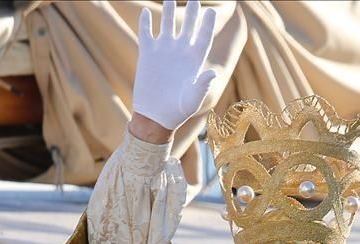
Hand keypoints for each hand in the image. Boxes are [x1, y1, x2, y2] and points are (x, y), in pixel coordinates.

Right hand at [131, 0, 216, 133]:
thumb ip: (202, 85)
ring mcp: (164, 52)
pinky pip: (147, 33)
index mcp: (195, 60)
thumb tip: (212, 74)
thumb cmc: (178, 112)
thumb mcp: (192, 99)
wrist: (155, 116)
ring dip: (169, 11)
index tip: (212, 11)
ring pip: (168, 25)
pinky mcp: (147, 54)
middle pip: (188, 26)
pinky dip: (146, 22)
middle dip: (192, 12)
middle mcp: (180, 52)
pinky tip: (147, 12)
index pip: (204, 37)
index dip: (208, 24)